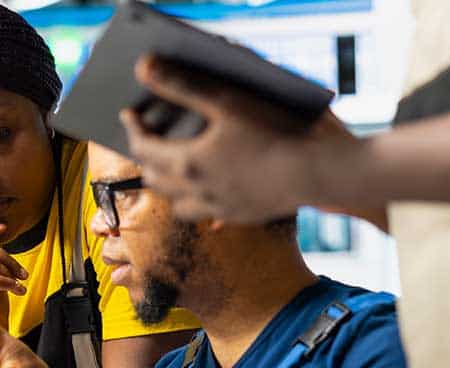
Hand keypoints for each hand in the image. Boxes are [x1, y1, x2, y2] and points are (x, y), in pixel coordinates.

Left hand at [121, 55, 356, 223]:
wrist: (321, 171)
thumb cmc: (276, 130)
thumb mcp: (226, 99)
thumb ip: (182, 84)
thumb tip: (144, 67)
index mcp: (188, 163)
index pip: (143, 149)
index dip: (132, 129)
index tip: (128, 115)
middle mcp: (198, 192)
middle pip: (155, 180)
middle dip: (146, 159)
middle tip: (148, 140)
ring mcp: (220, 209)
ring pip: (179, 206)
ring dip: (170, 187)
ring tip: (174, 169)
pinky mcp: (243, 217)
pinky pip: (210, 218)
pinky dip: (201, 204)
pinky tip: (209, 193)